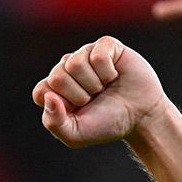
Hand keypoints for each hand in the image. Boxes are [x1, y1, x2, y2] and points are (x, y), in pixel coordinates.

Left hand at [32, 36, 166, 148]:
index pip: (41, 91)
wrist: (141, 116)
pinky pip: (97, 55)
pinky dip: (107, 72)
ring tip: (104, 88)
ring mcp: (85, 54)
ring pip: (74, 64)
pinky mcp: (105, 45)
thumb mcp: (76, 135)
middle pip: (57, 77)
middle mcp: (66, 69)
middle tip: (94, 99)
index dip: (61, 104)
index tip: (77, 111)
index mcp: (55, 89)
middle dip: (78, 95)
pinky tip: (114, 76)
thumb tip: (48, 96)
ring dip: (94, 83)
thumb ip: (54, 123)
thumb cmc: (107, 124)